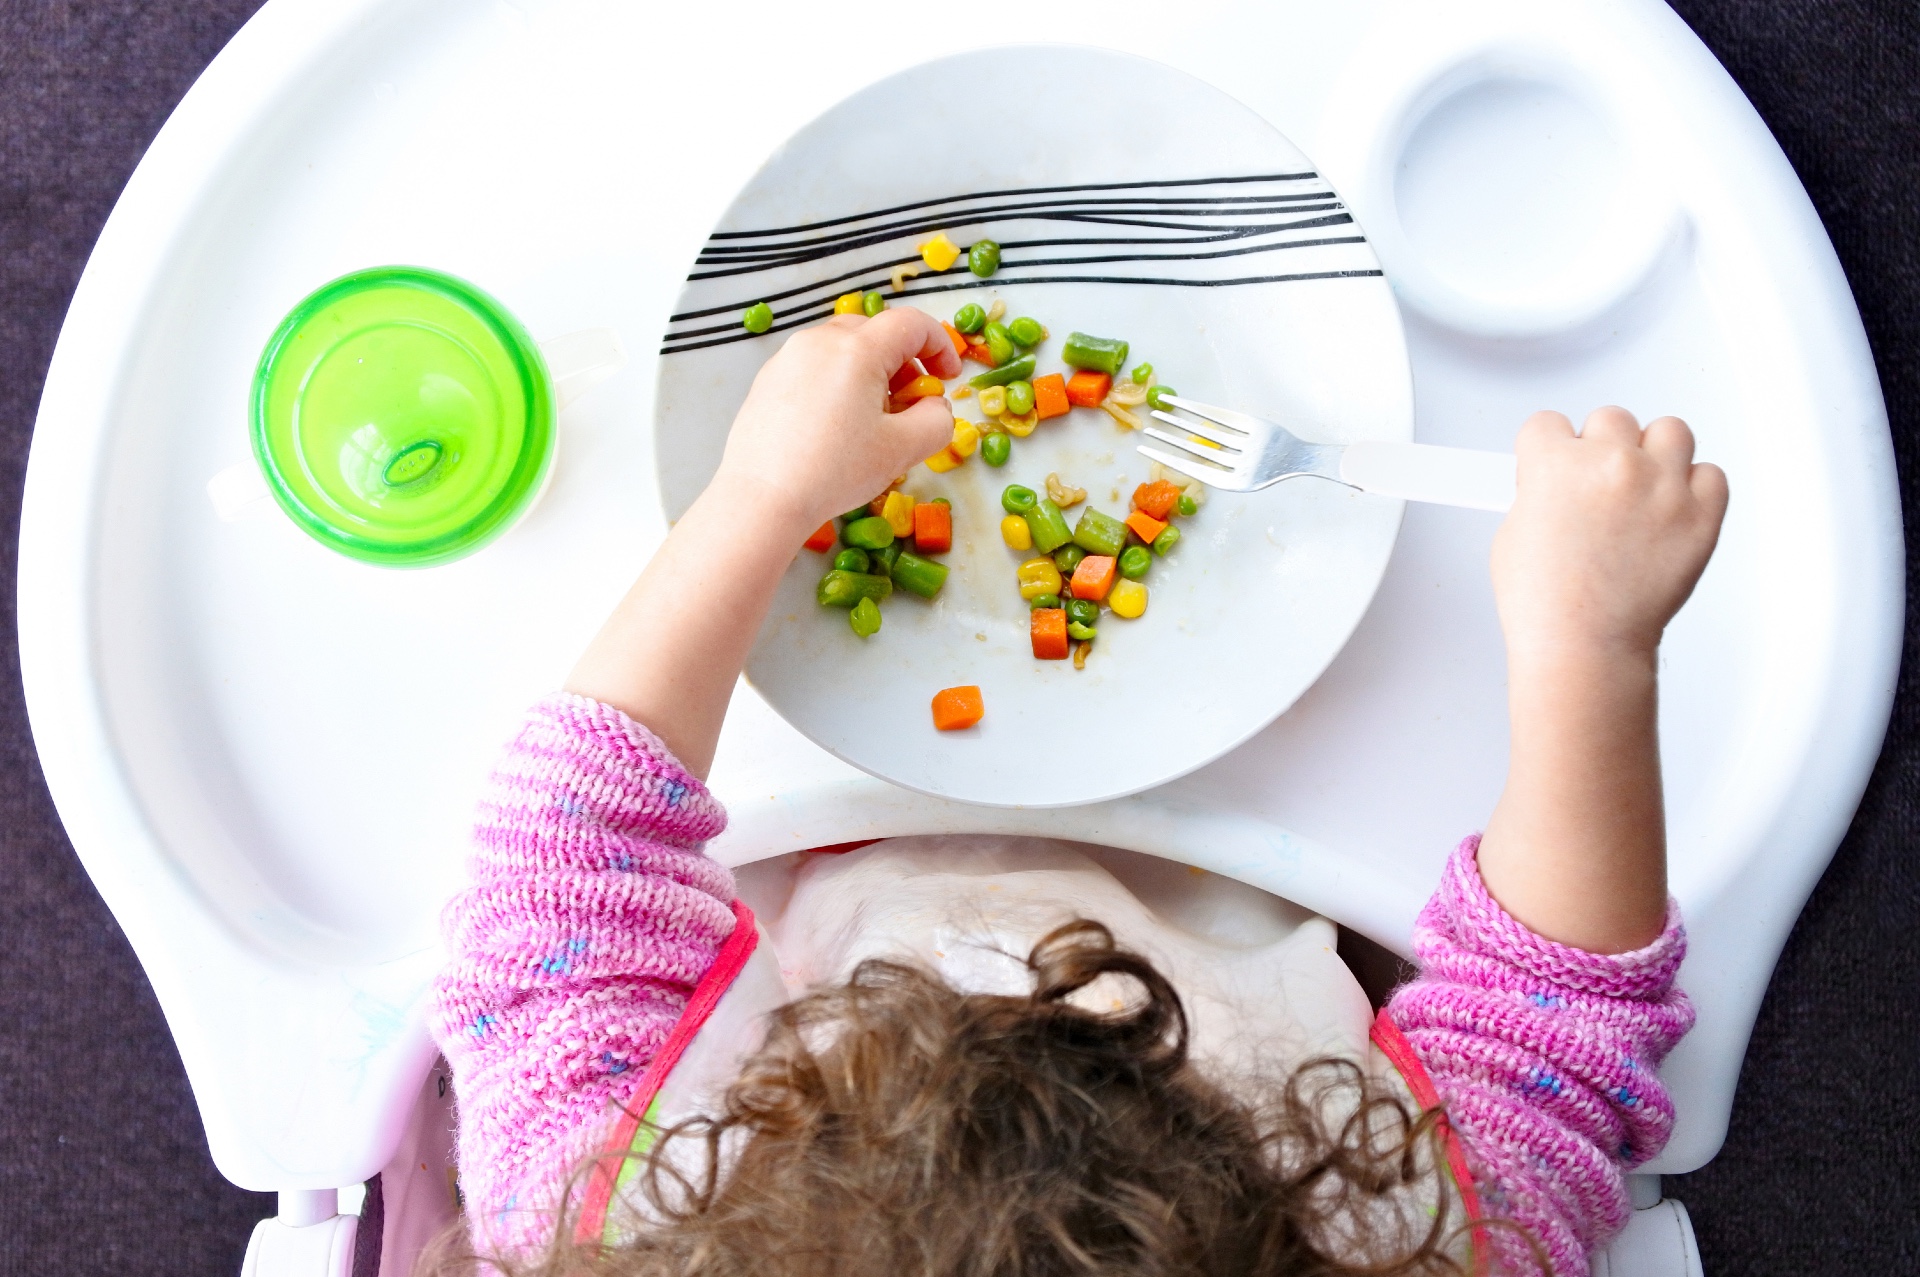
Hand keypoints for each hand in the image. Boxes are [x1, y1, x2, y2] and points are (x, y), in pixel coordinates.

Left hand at [711, 308, 960, 539]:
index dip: (941, 346)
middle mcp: (820, 340)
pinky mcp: (767, 379)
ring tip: (872, 416)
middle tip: (912, 401)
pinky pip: (815, 365)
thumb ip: (937, 420)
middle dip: (904, 360)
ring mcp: (788, 357)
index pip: (912, 324)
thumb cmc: (835, 471)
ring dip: (870, 370)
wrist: (761, 498)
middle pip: (875, 331)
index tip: (949, 378)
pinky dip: (838, 381)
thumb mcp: (903, 449)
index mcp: (858, 349)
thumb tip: (936, 406)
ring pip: (842, 346)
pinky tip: (835, 424)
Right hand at [1492, 407, 1727, 666]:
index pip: (1548, 424)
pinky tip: (1671, 509)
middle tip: (1595, 484)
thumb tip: (1556, 484)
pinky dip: (1695, 487)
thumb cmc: (1546, 604)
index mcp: (1556, 465)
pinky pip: (1712, 474)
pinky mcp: (1702, 514)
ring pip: (1669, 431)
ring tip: (1640, 486)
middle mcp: (1612, 466)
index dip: (1547, 448)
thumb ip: (1537, 493)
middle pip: (1610, 419)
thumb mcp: (1512, 535)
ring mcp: (1663, 487)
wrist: (1585, 646)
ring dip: (1653, 453)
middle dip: (1600, 447)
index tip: (1553, 462)